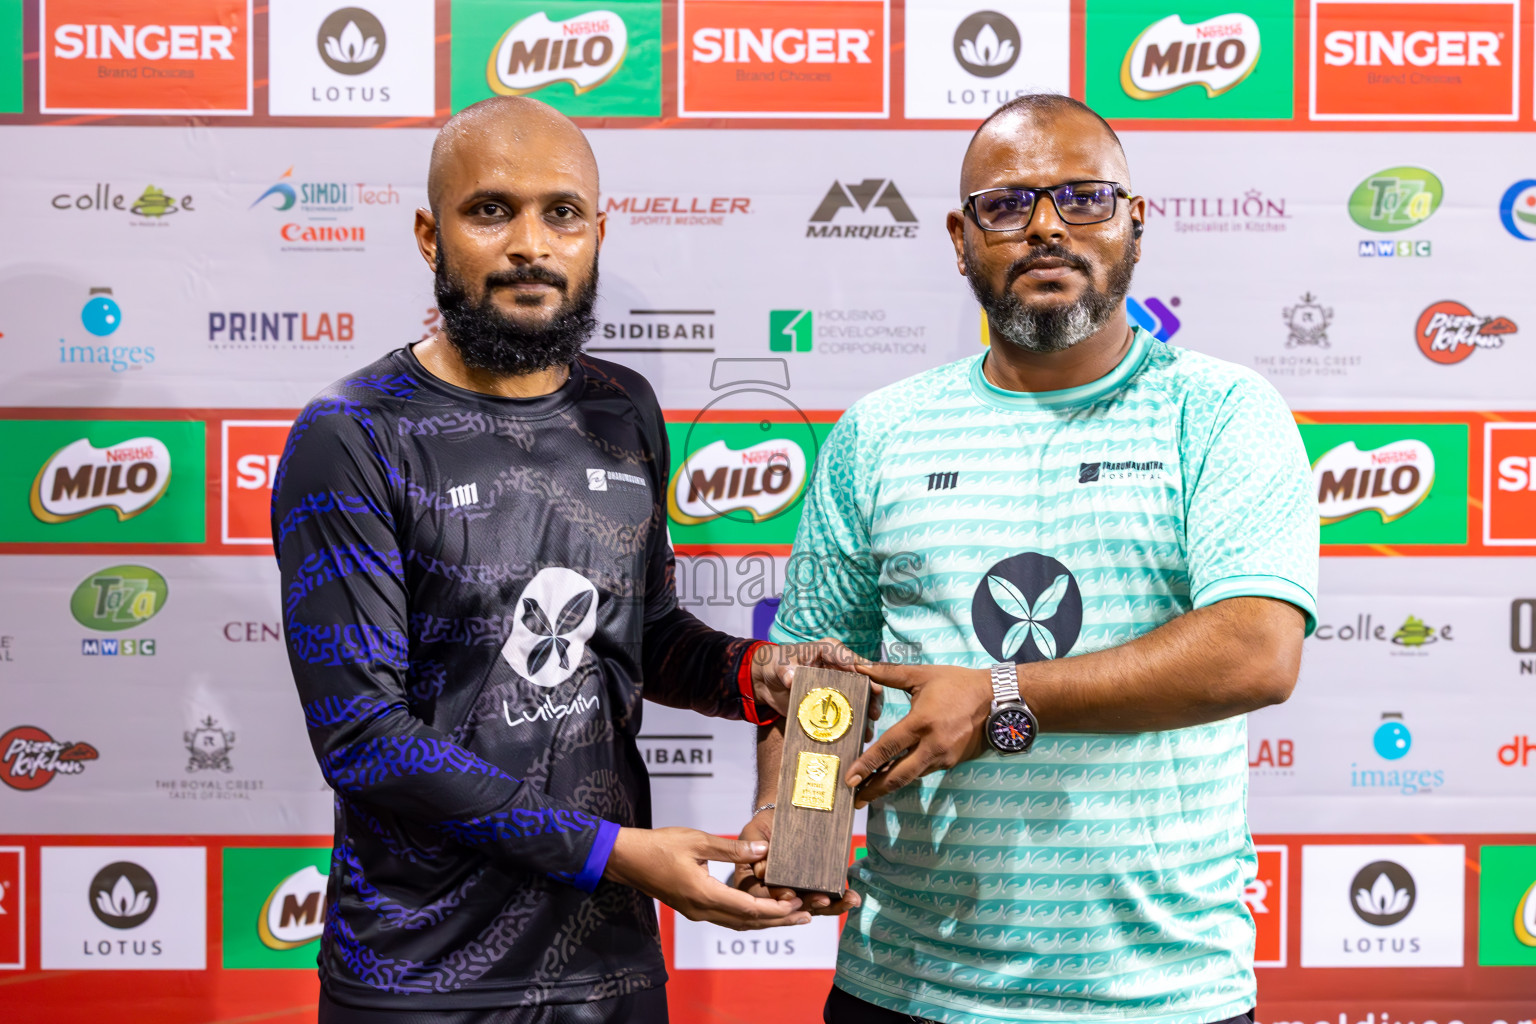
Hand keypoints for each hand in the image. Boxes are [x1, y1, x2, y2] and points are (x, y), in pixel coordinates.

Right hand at [604, 826, 810, 929]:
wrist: (627, 859)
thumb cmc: (659, 845)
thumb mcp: (697, 840)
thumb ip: (732, 848)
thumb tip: (763, 852)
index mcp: (703, 893)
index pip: (748, 909)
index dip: (775, 909)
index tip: (796, 903)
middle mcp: (701, 909)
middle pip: (747, 923)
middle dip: (778, 921)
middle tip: (806, 917)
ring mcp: (696, 912)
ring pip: (737, 923)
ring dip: (765, 922)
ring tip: (791, 917)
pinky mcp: (692, 908)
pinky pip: (726, 918)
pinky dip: (748, 917)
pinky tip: (760, 911)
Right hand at [729, 807, 861, 915]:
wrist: (780, 820)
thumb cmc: (764, 826)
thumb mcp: (753, 832)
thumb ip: (753, 847)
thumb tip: (761, 871)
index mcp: (751, 885)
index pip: (761, 899)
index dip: (776, 900)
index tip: (789, 895)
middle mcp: (772, 897)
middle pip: (789, 909)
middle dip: (809, 905)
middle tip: (824, 899)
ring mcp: (793, 897)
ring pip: (809, 908)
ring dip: (830, 907)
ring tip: (848, 900)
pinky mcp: (809, 894)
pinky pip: (822, 903)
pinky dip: (838, 902)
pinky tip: (852, 899)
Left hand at [751, 639, 882, 737]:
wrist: (767, 683)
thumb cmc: (775, 664)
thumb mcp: (779, 664)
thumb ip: (786, 670)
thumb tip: (791, 678)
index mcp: (830, 651)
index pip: (851, 660)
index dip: (864, 673)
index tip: (873, 688)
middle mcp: (840, 668)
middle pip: (864, 680)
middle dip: (872, 697)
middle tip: (873, 713)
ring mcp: (840, 686)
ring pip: (861, 698)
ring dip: (866, 715)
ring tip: (867, 731)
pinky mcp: (835, 703)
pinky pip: (849, 713)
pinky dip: (854, 725)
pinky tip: (859, 738)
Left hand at [845, 662, 993, 807]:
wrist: (996, 699)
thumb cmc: (958, 684)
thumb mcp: (923, 675)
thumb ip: (889, 674)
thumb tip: (861, 668)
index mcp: (921, 722)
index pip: (887, 748)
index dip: (866, 764)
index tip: (850, 778)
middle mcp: (932, 745)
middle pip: (898, 775)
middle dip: (875, 789)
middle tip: (855, 799)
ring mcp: (944, 757)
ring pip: (911, 776)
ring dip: (890, 784)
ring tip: (869, 791)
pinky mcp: (952, 762)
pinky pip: (924, 770)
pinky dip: (908, 774)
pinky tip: (894, 775)